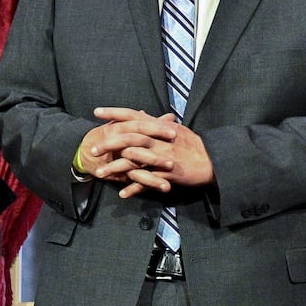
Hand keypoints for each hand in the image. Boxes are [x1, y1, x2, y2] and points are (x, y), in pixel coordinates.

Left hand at [89, 108, 214, 196]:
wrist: (213, 161)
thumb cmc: (194, 146)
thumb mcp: (176, 130)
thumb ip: (157, 124)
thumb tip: (142, 114)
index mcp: (161, 127)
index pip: (134, 115)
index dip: (114, 112)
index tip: (96, 112)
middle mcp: (160, 139)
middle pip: (129, 138)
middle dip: (108, 143)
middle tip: (92, 149)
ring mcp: (163, 156)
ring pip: (134, 161)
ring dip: (115, 168)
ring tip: (99, 173)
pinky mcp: (168, 173)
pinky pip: (147, 181)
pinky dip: (134, 188)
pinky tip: (123, 193)